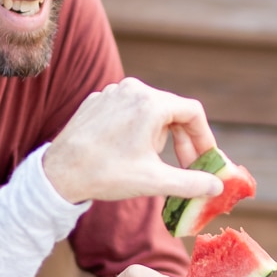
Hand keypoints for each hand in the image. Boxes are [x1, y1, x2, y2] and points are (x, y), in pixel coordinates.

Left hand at [43, 78, 223, 204]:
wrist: (59, 174)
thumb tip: (217, 187)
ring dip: (158, 136)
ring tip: (148, 162)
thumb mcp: (156, 181)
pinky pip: (128, 111)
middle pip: (172, 110)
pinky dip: (136, 130)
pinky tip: (127, 154)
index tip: (205, 159)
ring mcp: (113, 92)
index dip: (205, 138)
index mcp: (151, 102)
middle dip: (182, 141)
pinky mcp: (97, 101)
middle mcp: (133, 89)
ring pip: (150, 111)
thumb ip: (192, 183)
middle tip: (185, 166)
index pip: (193, 113)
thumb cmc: (107, 174)